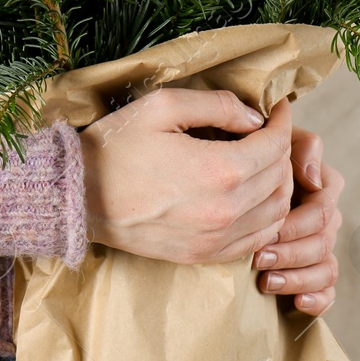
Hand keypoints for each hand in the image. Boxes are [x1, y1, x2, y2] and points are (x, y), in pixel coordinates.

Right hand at [81, 90, 294, 264]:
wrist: (76, 199)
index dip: (283, 122)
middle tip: (269, 132)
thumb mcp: (161, 107)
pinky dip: (266, 217)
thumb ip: (216, 105)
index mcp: (221, 170)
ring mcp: (216, 238)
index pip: (276, 145)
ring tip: (263, 163)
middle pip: (281, 178)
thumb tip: (254, 116)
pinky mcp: (203, 255)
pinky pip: (256, 239)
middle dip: (282, 150)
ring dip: (278, 184)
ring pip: (276, 212)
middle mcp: (227, 210)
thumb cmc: (114, 147)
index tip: (279, 109)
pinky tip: (252, 198)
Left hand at [253, 124, 343, 315]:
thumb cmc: (248, 156)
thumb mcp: (273, 141)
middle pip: (324, 240)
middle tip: (259, 259)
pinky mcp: (312, 275)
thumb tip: (312, 178)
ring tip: (267, 281)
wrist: (224, 188)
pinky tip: (298, 302)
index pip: (325, 205)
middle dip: (292, 251)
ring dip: (299, 276)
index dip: (298, 221)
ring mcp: (319, 247)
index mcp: (321, 187)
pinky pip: (328, 292)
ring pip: (327, 268)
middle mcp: (324, 218)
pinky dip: (317, 299)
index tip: (269, 229)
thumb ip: (301, 146)